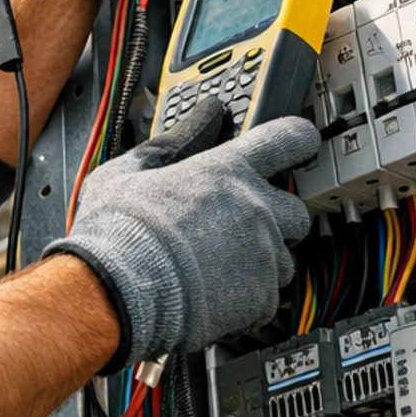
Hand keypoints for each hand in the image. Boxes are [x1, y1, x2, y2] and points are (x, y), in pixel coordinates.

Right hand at [46, 94, 316, 362]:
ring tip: (218, 270)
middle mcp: (255, 209)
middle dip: (276, 217)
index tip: (298, 145)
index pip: (288, 139)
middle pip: (296, 208)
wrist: (118, 296)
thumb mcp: (128, 173)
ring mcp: (263, 255)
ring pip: (285, 257)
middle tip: (241, 225)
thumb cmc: (117, 237)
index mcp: (226, 171)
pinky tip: (214, 298)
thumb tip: (199, 116)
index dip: (298, 140)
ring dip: (261, 262)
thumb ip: (172, 142)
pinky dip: (248, 300)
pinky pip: (269, 297)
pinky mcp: (262, 298)